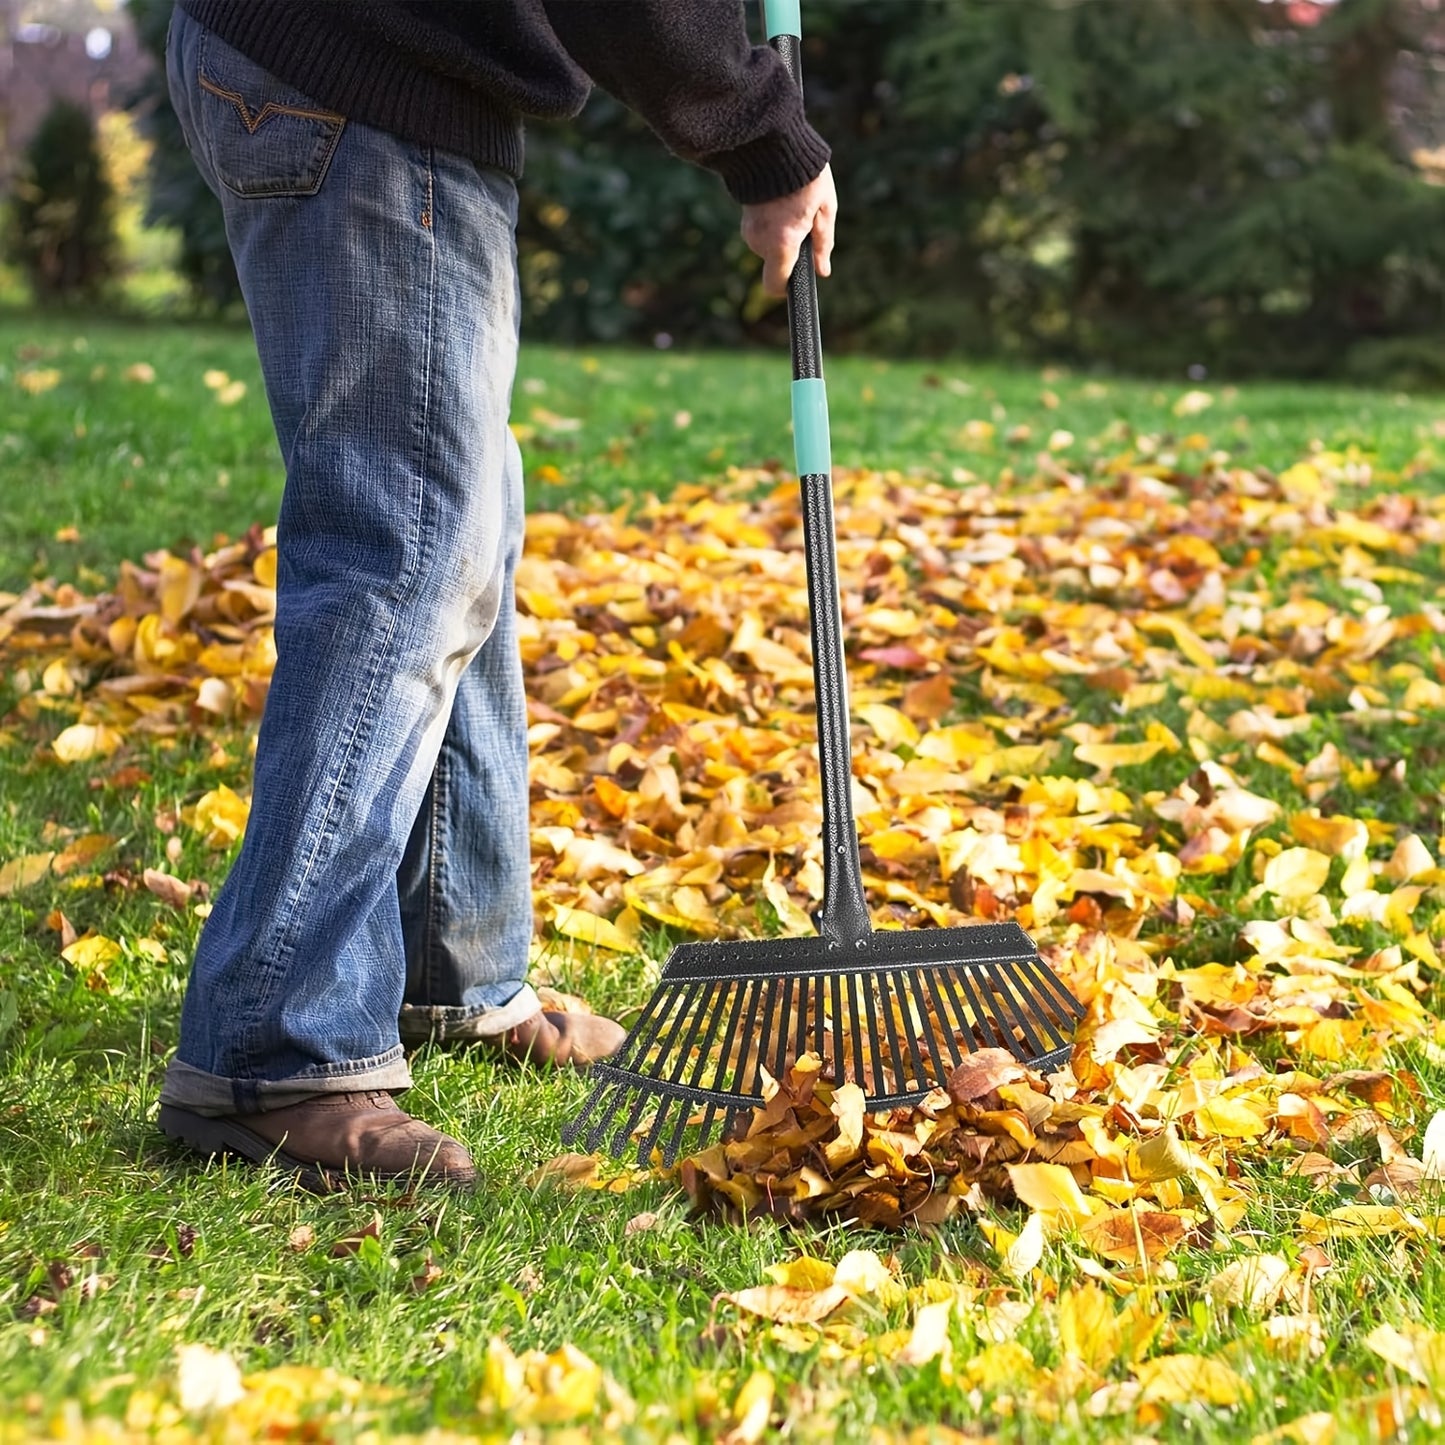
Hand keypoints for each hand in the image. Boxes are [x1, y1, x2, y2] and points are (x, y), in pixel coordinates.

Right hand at [741, 163, 835, 296]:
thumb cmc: (805, 174)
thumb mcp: (824, 208)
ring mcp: (748, 229)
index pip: (774, 285)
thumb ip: (823, 244)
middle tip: (804, 222)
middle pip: (774, 263)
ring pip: (767, 247)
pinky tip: (780, 201)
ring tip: (792, 205)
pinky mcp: (743, 217)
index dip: (786, 288)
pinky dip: (771, 224)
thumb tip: (823, 271)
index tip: (797, 280)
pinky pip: (760, 232)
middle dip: (790, 251)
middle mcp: (760, 241)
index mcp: (782, 243)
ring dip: (781, 234)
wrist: (772, 141)